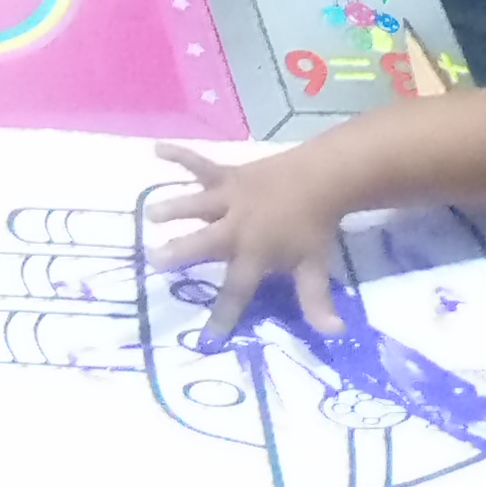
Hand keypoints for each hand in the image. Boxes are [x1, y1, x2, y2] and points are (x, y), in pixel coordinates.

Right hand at [149, 138, 350, 338]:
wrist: (322, 179)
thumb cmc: (314, 227)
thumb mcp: (316, 267)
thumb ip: (316, 302)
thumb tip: (335, 334)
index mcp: (255, 253)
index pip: (236, 290)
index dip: (223, 315)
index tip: (207, 338)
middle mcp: (237, 227)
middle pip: (205, 242)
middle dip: (180, 251)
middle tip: (155, 259)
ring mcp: (230, 198)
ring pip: (197, 203)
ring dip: (173, 207)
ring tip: (150, 214)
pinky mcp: (228, 175)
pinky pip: (200, 164)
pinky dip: (179, 155)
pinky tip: (157, 149)